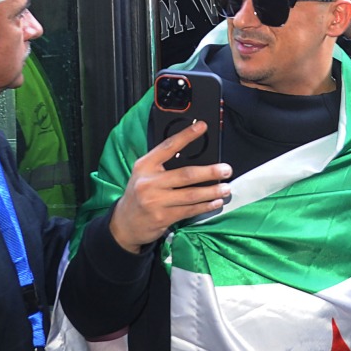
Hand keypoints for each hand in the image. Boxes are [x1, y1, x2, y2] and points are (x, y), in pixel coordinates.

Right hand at [109, 120, 231, 252]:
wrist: (125, 223)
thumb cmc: (140, 194)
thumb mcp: (144, 174)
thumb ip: (163, 165)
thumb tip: (195, 157)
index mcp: (145, 165)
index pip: (168, 146)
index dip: (186, 135)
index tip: (202, 126)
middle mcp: (149, 182)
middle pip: (186, 174)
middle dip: (210, 172)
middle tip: (226, 170)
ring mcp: (155, 201)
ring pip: (191, 195)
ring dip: (212, 191)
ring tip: (226, 188)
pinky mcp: (163, 217)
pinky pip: (189, 210)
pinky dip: (205, 206)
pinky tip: (215, 202)